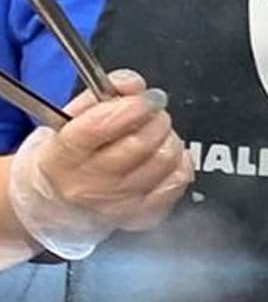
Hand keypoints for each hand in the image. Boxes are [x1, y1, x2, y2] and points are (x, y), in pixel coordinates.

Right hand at [10, 70, 190, 259]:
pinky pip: (178, 181)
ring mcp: (116, 205)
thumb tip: (133, 84)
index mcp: (61, 157)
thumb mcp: (68, 118)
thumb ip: (102, 93)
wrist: (54, 205)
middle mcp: (87, 186)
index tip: (146, 97)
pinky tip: (162, 157)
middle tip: (151, 113)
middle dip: (154, 118)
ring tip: (154, 135)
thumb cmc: (63, 157)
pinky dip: (178, 162)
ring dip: (167, 138)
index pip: (100, 127)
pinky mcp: (142, 217)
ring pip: (164, 160)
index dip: (132, 107)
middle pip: (140, 143)